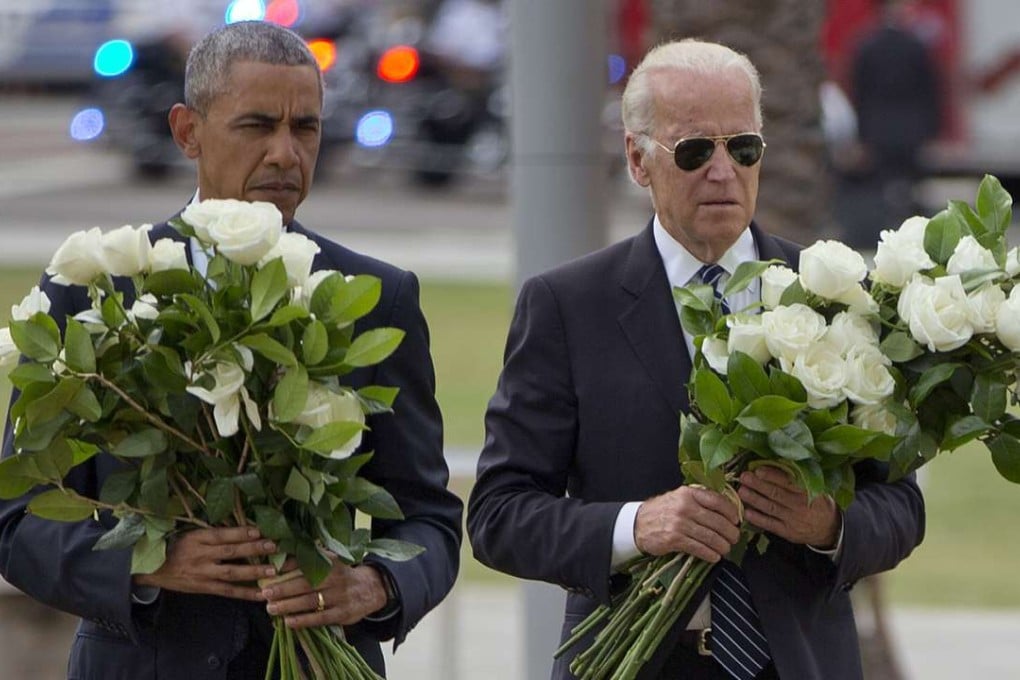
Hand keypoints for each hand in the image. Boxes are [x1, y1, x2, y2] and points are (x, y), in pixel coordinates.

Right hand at [133, 527, 277, 600]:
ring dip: (253, 572)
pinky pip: (227, 591)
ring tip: (272, 571)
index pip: (222, 534)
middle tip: (273, 546)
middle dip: (253, 549)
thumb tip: (244, 529)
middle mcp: (201, 555)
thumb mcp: (191, 534)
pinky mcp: (203, 588)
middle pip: (230, 552)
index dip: (240, 532)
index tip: (259, 530)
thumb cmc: (176, 547)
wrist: (152, 568)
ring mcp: (203, 573)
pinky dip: (245, 593)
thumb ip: (213, 534)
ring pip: (231, 573)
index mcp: (197, 539)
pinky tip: (260, 594)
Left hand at [261, 558, 388, 629]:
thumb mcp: (331, 560)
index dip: (288, 566)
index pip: (307, 562)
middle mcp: (336, 578)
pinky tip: (288, 622)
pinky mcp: (342, 613)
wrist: (371, 588)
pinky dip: (303, 620)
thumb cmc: (342, 574)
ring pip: (311, 601)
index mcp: (331, 562)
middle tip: (265, 592)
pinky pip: (320, 618)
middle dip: (284, 588)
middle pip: (306, 583)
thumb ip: (310, 557)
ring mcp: (340, 596)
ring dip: (289, 605)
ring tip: (271, 608)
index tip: (270, 569)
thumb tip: (281, 553)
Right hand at [634, 486, 740, 561]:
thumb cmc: (663, 510)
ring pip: (710, 537)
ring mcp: (679, 523)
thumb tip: (726, 509)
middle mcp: (685, 507)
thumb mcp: (680, 497)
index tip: (736, 519)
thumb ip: (699, 500)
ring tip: (726, 548)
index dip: (731, 512)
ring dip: (722, 545)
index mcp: (688, 493)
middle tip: (735, 538)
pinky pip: (699, 548)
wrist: (638, 523)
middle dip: (730, 532)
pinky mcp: (674, 539)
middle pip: (717, 521)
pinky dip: (710, 554)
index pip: (717, 501)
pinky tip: (715, 556)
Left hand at [738, 466, 839, 547]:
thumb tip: (777, 462)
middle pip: (776, 494)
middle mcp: (801, 506)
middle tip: (744, 477)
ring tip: (742, 491)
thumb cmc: (818, 502)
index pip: (789, 482)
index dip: (772, 476)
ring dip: (754, 499)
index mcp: (809, 492)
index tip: (758, 470)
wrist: (829, 528)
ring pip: (770, 508)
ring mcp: (793, 520)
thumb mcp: (816, 488)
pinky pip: (770, 524)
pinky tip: (747, 512)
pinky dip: (758, 518)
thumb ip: (799, 478)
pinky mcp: (787, 532)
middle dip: (758, 485)